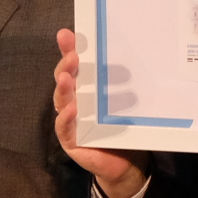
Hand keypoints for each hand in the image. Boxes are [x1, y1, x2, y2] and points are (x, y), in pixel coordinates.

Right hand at [50, 28, 149, 197]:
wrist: (126, 162)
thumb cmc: (122, 129)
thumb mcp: (123, 102)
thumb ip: (121, 84)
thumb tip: (136, 51)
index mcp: (85, 89)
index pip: (74, 66)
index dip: (69, 49)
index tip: (67, 34)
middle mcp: (74, 102)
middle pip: (64, 80)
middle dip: (65, 65)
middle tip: (72, 55)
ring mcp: (69, 121)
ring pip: (61, 101)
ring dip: (63, 89)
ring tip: (66, 78)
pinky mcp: (70, 140)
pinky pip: (64, 128)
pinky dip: (65, 118)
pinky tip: (70, 109)